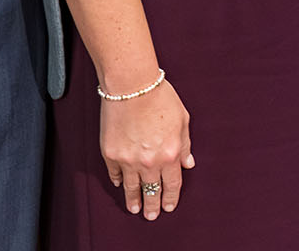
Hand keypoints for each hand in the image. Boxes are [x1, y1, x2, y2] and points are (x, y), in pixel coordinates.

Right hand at [100, 80, 192, 219]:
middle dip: (153, 205)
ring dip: (134, 200)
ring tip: (134, 209)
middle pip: (152, 191)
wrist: (131, 84)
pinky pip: (115, 174)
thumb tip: (188, 163)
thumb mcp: (182, 119)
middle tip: (151, 215)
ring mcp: (128, 159)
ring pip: (132, 188)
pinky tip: (121, 185)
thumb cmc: (159, 96)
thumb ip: (185, 145)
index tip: (169, 206)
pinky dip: (118, 181)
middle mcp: (149, 162)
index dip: (171, 197)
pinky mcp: (110, 153)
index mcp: (170, 154)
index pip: (172, 184)